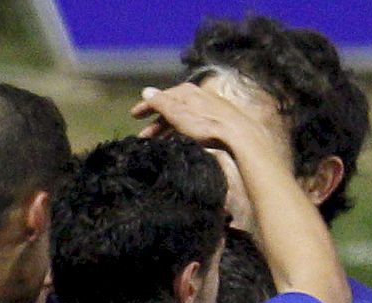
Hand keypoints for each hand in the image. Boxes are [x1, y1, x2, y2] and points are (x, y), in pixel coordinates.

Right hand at [130, 83, 267, 155]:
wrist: (238, 135)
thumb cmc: (206, 124)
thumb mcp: (179, 113)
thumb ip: (162, 103)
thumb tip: (146, 91)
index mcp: (187, 92)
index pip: (161, 96)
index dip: (147, 106)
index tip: (134, 115)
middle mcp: (197, 97)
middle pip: (171, 108)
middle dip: (156, 121)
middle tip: (143, 136)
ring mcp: (207, 109)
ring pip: (181, 117)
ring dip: (167, 129)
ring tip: (157, 143)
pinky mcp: (215, 121)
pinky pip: (191, 124)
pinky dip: (180, 131)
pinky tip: (178, 141)